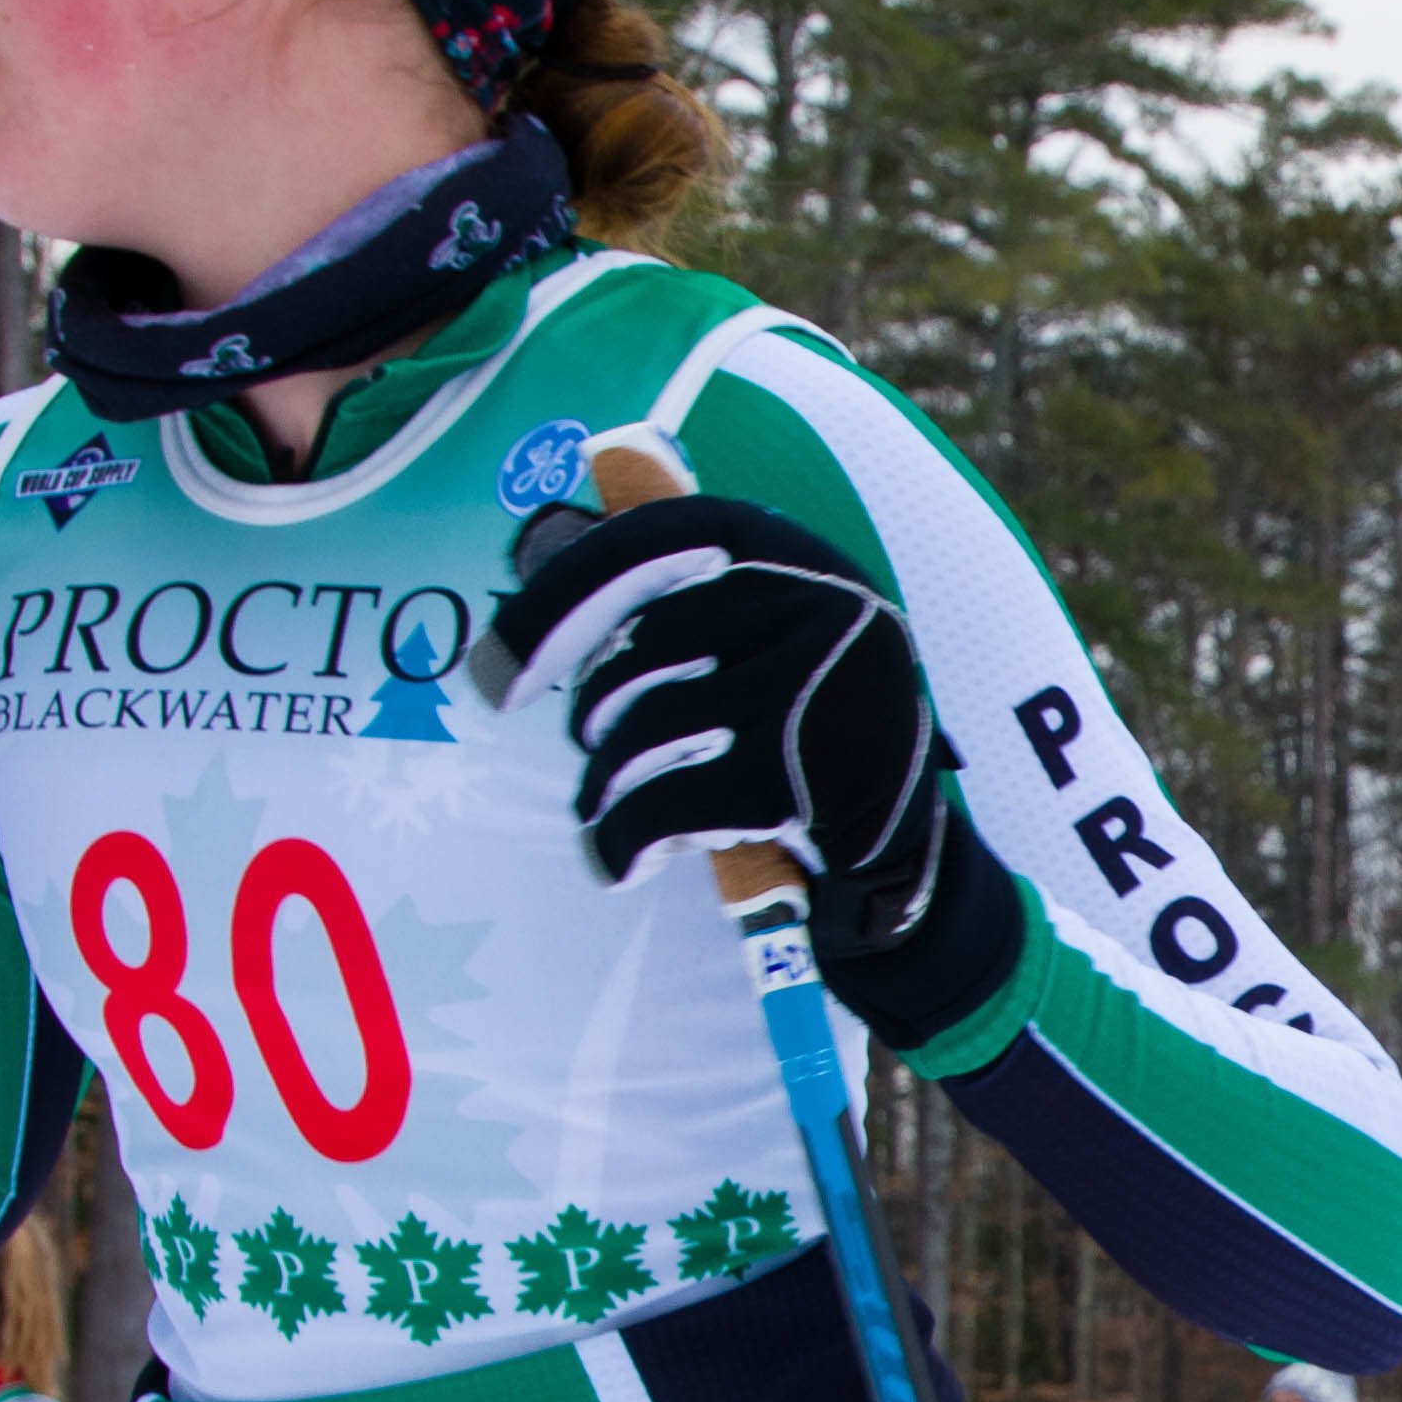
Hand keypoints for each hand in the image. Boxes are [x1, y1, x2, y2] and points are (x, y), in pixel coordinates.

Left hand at [480, 494, 1010, 1023]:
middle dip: (593, 718)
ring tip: (610, 810)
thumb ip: (684, 587)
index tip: (495, 671)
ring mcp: (809, 693)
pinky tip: (616, 861)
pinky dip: (621, 843)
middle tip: (596, 750)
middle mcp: (810, 604)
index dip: (556, 598)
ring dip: (606, 787)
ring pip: (642, 733)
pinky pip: (662, 807)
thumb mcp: (771, 629)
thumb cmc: (805, 722)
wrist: (906, 838)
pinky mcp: (800, 782)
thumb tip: (536, 552)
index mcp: (791, 550)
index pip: (648, 540)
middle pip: (636, 652)